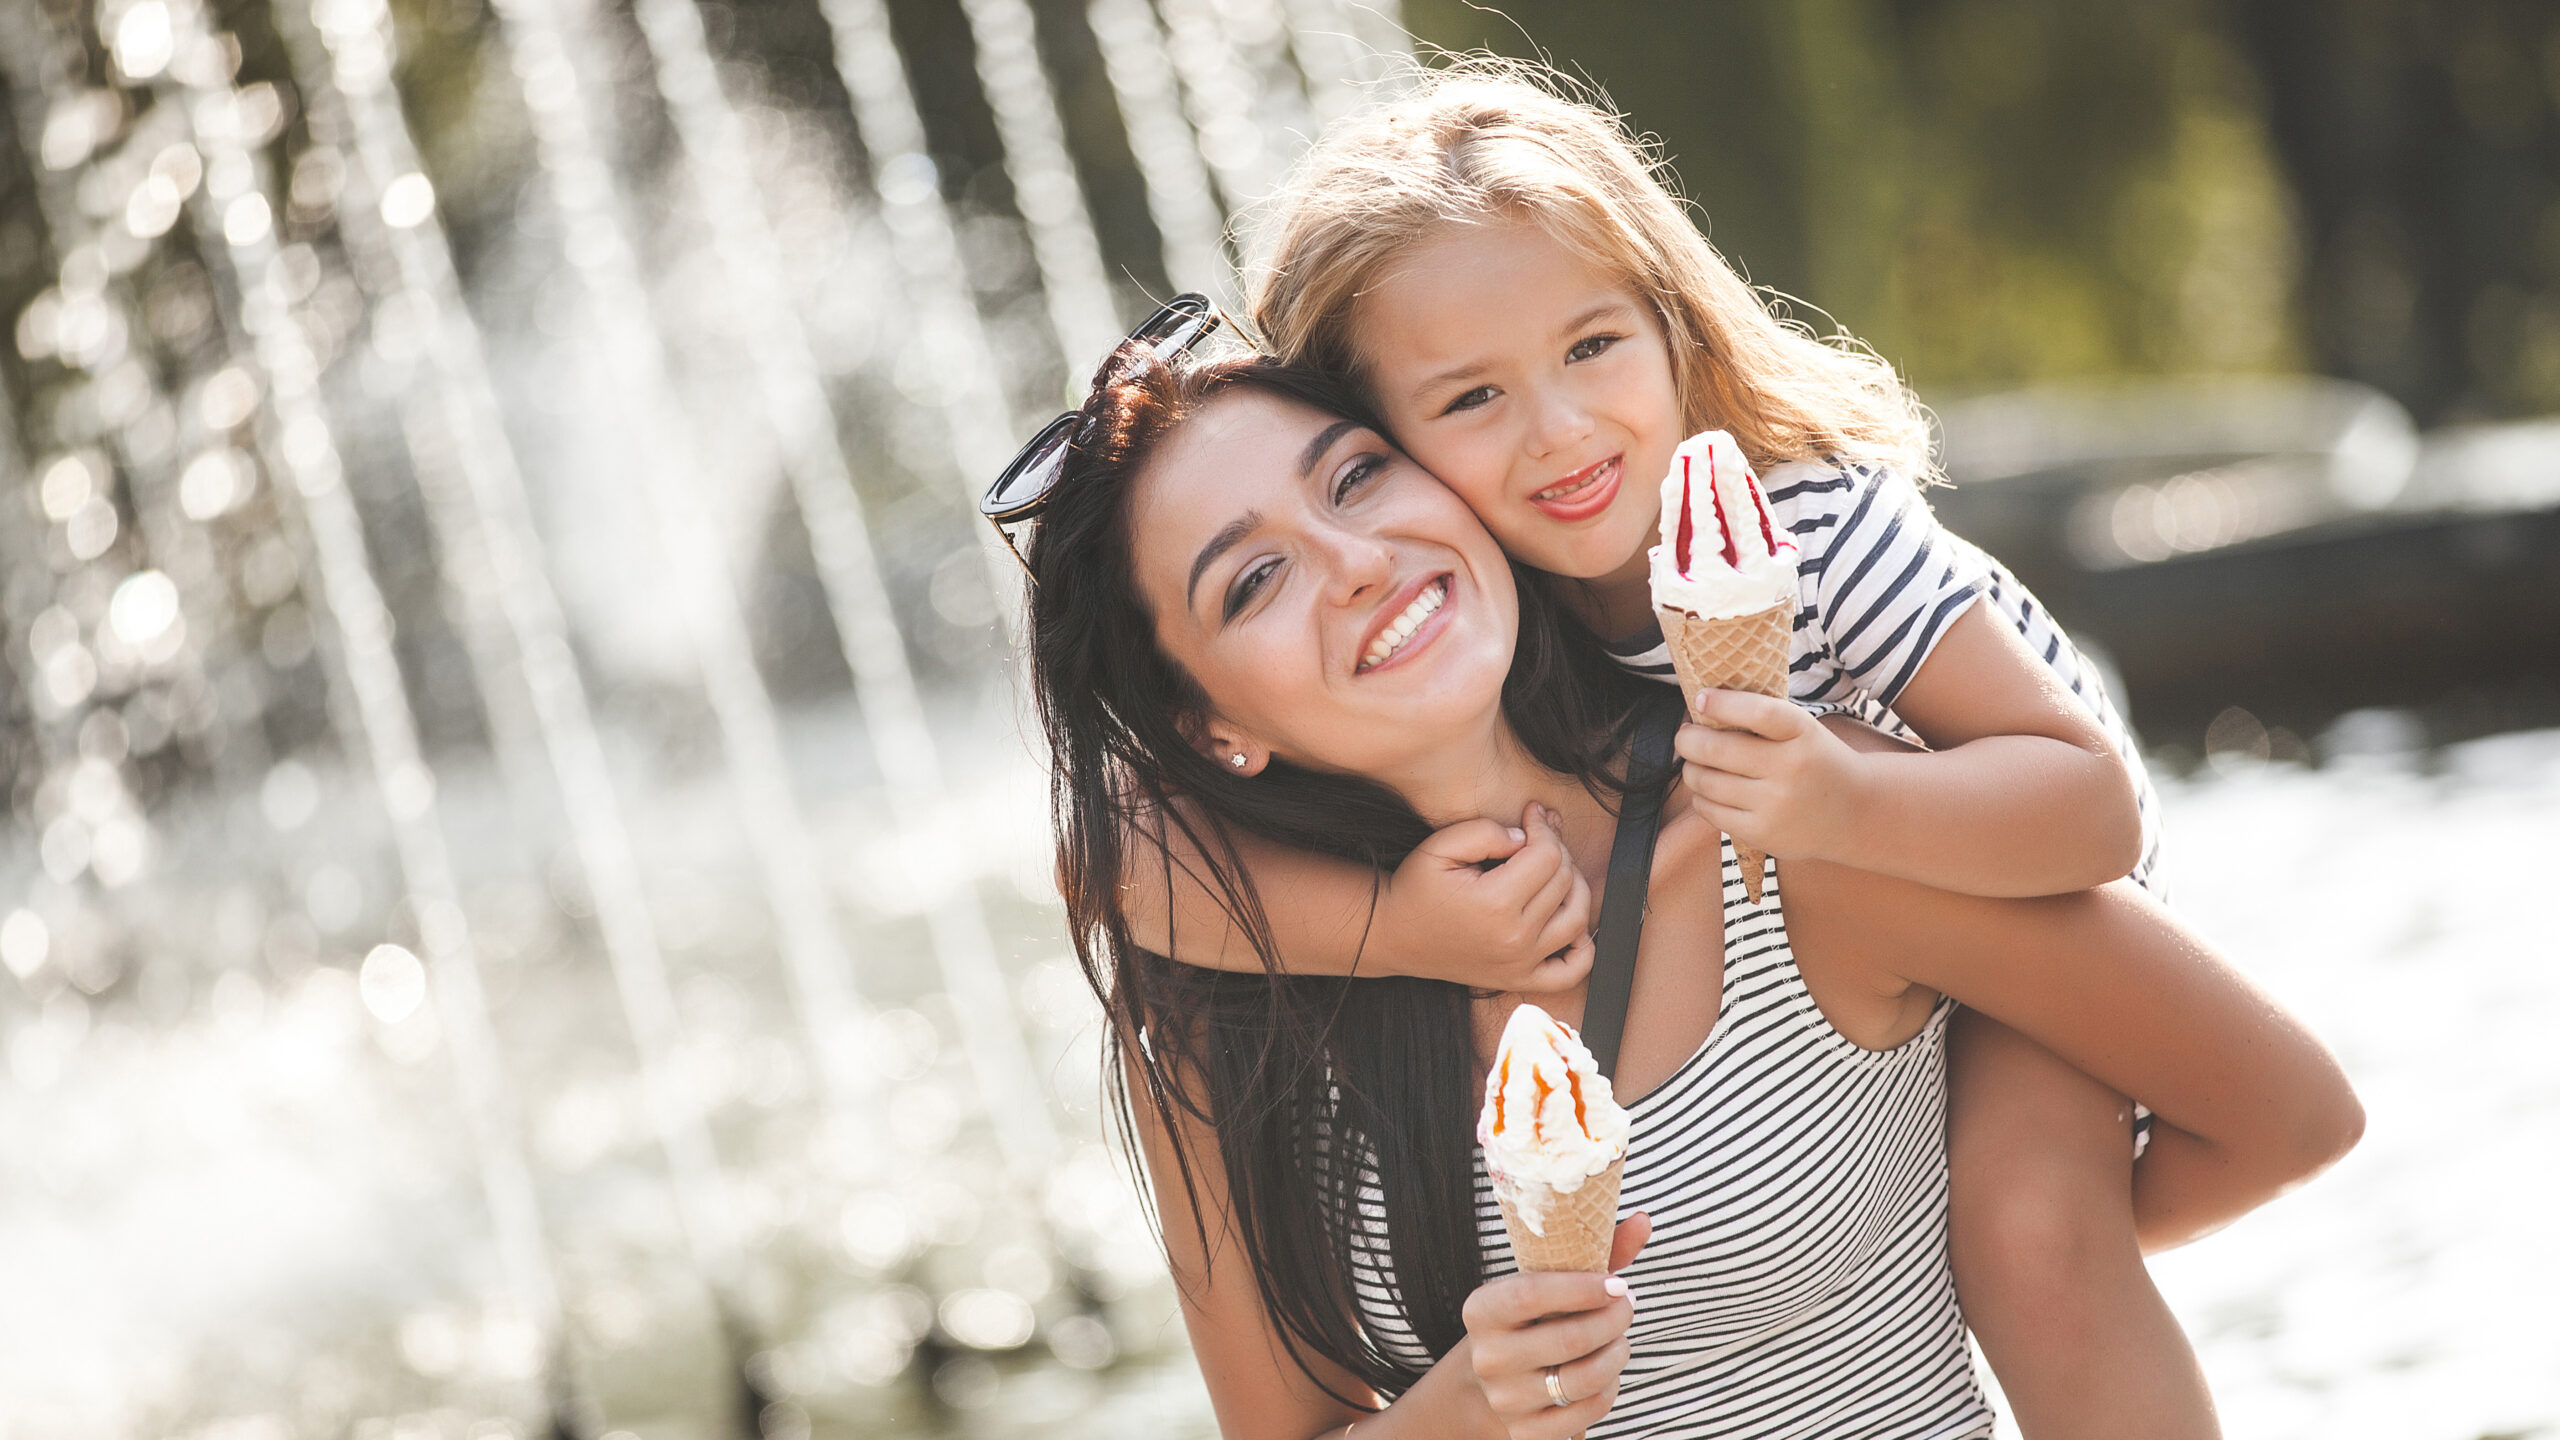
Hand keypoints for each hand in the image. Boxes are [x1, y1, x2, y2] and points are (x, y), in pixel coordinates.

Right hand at [1376, 803, 1591, 992]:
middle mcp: (1515, 938)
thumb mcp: (1439, 846)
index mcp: (1496, 903)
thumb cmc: (1415, 889)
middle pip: (1564, 881)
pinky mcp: (1520, 979)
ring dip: (1574, 886)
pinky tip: (1570, 922)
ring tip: (1553, 868)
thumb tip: (1524, 837)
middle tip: (1538, 833)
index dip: (1543, 827)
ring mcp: (1521, 963)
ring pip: (1578, 917)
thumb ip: (1484, 832)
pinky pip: (1572, 971)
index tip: (1530, 814)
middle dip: (1556, 848)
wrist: (1394, 936)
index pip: (1547, 855)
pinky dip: (1584, 948)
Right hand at [1464, 1213, 1651, 1437]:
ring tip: (1621, 1338)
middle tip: (1628, 1306)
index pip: (1532, 1294)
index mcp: (1482, 1310)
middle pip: (1568, 1339)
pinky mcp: (1526, 1432)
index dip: (1582, 1288)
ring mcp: (1505, 1400)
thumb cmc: (1532, 1318)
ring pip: (1584, 1379)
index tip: (1618, 1283)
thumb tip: (1643, 1220)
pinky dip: (1609, 1389)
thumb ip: (1594, 1250)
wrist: (1497, 1378)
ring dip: (1617, 1354)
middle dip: (1613, 1320)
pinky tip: (1607, 1372)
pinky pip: (1587, 1411)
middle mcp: (1487, 1357)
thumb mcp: (1549, 1281)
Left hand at [1675, 690, 1865, 863]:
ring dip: (1691, 769)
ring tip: (1695, 763)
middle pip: (1717, 750)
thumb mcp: (1804, 730)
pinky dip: (1701, 797)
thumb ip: (1762, 719)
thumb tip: (1701, 706)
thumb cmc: (1816, 761)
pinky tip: (1709, 790)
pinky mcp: (1762, 833)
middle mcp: (1790, 769)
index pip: (1758, 713)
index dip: (1722, 704)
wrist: (1855, 812)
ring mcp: (1775, 804)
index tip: (1700, 699)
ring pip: (1707, 782)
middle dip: (1688, 740)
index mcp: (1803, 733)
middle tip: (1685, 736)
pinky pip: (1711, 811)